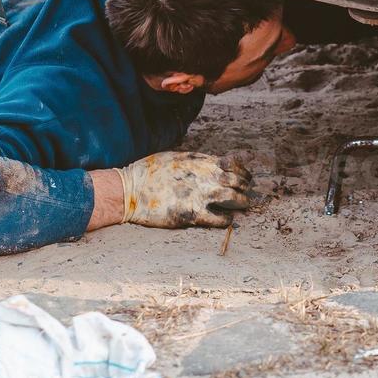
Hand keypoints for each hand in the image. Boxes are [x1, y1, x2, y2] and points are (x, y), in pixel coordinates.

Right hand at [118, 152, 251, 228]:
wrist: (131, 190)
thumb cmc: (149, 172)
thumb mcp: (175, 157)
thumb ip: (195, 161)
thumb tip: (208, 164)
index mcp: (200, 161)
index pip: (233, 163)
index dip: (242, 170)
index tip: (244, 175)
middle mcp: (204, 177)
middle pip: (238, 180)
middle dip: (245, 186)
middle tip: (245, 192)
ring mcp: (200, 195)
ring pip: (234, 199)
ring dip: (241, 202)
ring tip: (243, 205)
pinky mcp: (192, 214)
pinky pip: (219, 219)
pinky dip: (226, 220)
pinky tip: (226, 220)